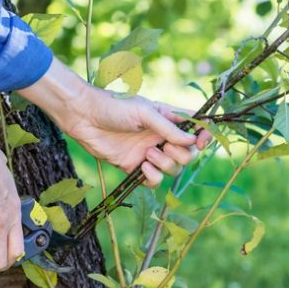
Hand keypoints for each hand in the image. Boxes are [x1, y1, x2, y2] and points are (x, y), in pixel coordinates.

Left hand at [17, 59, 210, 186]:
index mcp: (168, 119)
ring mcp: (149, 153)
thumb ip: (169, 128)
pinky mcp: (134, 167)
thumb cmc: (114, 106)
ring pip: (172, 169)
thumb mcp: (145, 112)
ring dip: (165, 165)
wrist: (84, 117)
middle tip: (164, 146)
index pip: (195, 130)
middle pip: (187, 155)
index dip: (203, 138)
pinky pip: (153, 180)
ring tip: (148, 154)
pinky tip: (143, 167)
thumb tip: (192, 141)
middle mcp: (161, 137)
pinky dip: (152, 177)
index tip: (201, 142)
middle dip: (181, 154)